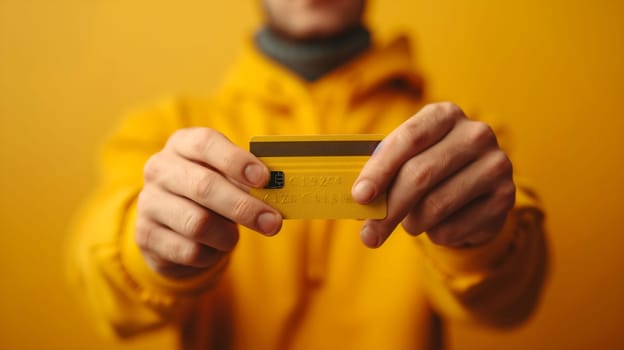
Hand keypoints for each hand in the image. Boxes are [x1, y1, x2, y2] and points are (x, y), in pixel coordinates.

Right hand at [136, 128, 282, 277]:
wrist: (171, 225)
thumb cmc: (211, 193)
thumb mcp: (227, 177)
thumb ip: (249, 180)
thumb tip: (280, 191)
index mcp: (182, 144)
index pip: (205, 143)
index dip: (236, 160)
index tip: (265, 178)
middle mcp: (160, 169)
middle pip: (204, 186)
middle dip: (244, 207)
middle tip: (273, 222)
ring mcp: (149, 202)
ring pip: (196, 223)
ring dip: (227, 235)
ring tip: (235, 237)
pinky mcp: (146, 236)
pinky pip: (189, 251)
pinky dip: (211, 254)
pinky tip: (214, 248)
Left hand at [352, 102, 514, 247]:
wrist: (477, 192)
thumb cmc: (429, 171)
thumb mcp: (408, 159)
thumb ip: (384, 170)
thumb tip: (357, 197)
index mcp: (445, 114)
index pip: (409, 138)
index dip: (380, 168)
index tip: (359, 196)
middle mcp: (475, 134)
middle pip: (420, 175)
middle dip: (388, 209)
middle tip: (369, 235)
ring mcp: (496, 164)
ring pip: (436, 206)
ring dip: (412, 223)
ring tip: (410, 223)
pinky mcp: (506, 198)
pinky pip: (454, 228)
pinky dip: (436, 234)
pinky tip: (439, 225)